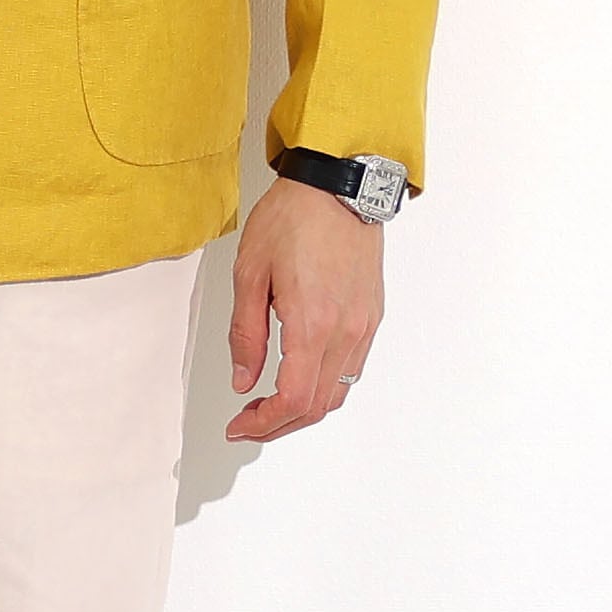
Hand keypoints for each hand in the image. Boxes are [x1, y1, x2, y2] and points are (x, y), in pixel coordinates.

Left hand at [226, 176, 382, 442]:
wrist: (338, 185)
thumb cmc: (294, 218)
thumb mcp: (250, 274)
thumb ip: (245, 335)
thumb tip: (243, 380)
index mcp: (312, 323)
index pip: (293, 400)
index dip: (263, 424)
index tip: (240, 425)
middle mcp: (345, 331)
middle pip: (316, 407)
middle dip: (278, 425)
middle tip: (248, 420)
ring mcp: (363, 326)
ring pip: (337, 393)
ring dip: (303, 409)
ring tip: (269, 403)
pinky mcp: (371, 316)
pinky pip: (351, 369)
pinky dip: (324, 386)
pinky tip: (299, 376)